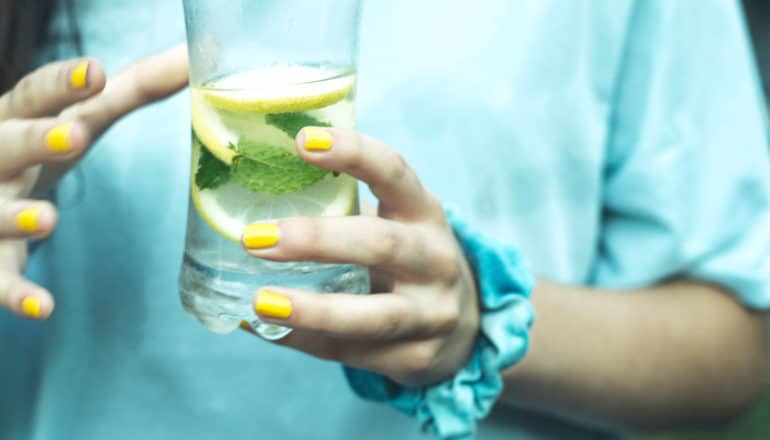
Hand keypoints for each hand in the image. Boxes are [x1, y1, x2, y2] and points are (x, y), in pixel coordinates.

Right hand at [0, 45, 187, 319]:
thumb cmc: (42, 142)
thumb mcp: (82, 113)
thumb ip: (137, 86)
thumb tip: (198, 55)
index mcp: (21, 118)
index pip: (37, 94)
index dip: (62, 83)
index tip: (96, 72)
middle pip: (6, 143)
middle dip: (32, 139)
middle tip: (73, 136)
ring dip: (15, 216)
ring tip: (48, 219)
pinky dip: (14, 292)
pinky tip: (43, 306)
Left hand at [243, 128, 479, 386]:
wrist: (463, 324)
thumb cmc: (406, 259)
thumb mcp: (394, 222)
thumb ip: (343, 207)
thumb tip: (248, 188)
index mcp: (424, 213)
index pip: (394, 172)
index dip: (353, 153)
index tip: (303, 141)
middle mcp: (436, 260)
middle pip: (380, 245)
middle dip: (317, 240)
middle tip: (255, 238)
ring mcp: (431, 313)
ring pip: (373, 315)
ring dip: (312, 309)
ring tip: (261, 301)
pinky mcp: (417, 357)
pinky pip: (352, 351)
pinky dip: (303, 340)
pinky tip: (266, 328)